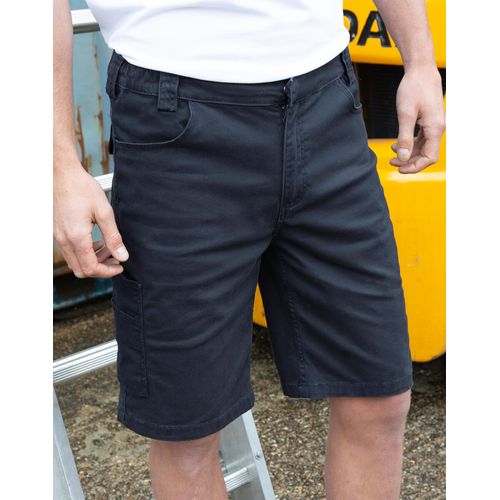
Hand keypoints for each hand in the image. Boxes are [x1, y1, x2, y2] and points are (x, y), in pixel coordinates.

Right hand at [54, 161, 127, 278]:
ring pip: (74, 262)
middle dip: (100, 269)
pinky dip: (84, 253)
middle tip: (116, 260)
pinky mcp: (57, 231)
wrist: (61, 174)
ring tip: (109, 250)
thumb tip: (123, 256)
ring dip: (92, 261)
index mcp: (77, 238)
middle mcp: (64, 240)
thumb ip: (113, 237)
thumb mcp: (104, 212)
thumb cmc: (82, 189)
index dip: (107, 272)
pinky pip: (70, 251)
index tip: (120, 266)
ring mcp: (58, 237)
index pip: (91, 268)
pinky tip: (96, 242)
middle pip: (81, 270)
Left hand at [389, 64, 445, 173]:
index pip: (429, 157)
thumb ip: (404, 138)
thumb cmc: (413, 88)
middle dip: (410, 161)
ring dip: (409, 153)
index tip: (400, 168)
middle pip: (427, 154)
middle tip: (392, 163)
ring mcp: (434, 124)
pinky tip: (396, 144)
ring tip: (392, 155)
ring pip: (423, 147)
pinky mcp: (429, 121)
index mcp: (435, 128)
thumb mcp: (405, 114)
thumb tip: (403, 158)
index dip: (415, 166)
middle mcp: (438, 128)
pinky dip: (410, 144)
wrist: (420, 70)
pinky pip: (421, 139)